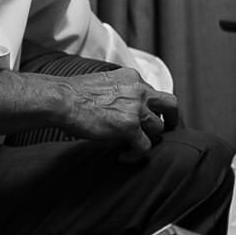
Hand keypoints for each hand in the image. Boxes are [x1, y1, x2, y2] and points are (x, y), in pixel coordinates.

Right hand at [57, 68, 178, 153]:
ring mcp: (136, 109)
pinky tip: (123, 156)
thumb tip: (121, 108)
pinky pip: (145, 147)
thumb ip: (119, 91)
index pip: (153, 92)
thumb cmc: (73, 94)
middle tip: (167, 129)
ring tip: (133, 147)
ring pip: (158, 129)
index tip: (147, 116)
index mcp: (132, 78)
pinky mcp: (130, 127)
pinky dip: (136, 154)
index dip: (152, 107)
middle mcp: (139, 90)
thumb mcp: (103, 83)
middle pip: (170, 104)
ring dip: (148, 139)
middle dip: (172, 118)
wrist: (62, 100)